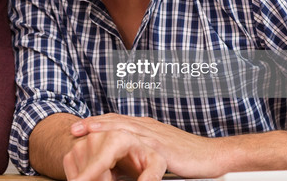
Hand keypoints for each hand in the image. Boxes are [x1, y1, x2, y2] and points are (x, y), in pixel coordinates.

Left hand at [70, 113, 224, 177]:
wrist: (212, 155)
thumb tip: (121, 165)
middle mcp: (147, 127)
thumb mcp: (157, 152)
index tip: (78, 127)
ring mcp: (154, 136)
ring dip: (102, 128)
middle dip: (93, 123)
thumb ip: (140, 154)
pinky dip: (122, 143)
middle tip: (74, 128)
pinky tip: (111, 146)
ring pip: (123, 128)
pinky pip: (139, 144)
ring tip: (85, 132)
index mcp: (145, 127)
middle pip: (115, 121)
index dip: (96, 123)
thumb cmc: (187, 156)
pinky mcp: (162, 147)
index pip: (116, 121)